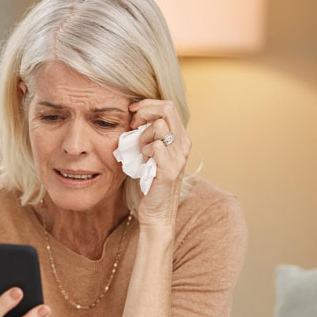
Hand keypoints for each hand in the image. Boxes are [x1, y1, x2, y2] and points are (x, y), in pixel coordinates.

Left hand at [128, 99, 191, 231]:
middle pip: (167, 109)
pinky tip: (143, 161)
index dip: (147, 105)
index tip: (132, 113)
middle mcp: (183, 145)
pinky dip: (144, 151)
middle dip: (144, 112)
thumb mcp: (152, 154)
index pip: (168, 106)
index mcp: (180, 138)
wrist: (157, 212)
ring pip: (159, 126)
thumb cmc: (150, 182)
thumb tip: (135, 117)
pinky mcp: (169, 169)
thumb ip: (150, 135)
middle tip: (132, 125)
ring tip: (140, 149)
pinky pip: (155, 146)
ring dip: (143, 134)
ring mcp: (178, 157)